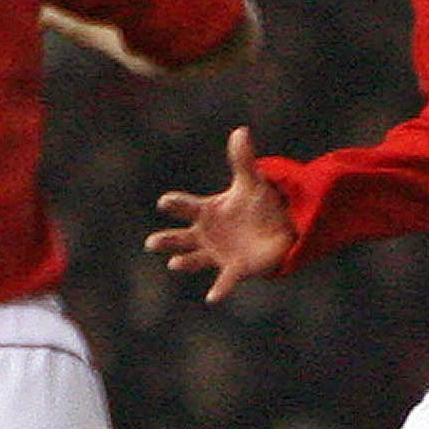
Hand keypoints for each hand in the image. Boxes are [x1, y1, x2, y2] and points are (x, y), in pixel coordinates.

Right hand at [146, 126, 294, 302]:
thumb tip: (241, 131)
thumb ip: (243, 160)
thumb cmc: (257, 205)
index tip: (165, 202)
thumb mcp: (251, 182)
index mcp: (206, 212)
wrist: (276, 229)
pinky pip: (225, 281)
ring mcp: (218, 253)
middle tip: (152, 243)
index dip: (175, 204)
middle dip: (167, 240)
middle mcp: (206, 234)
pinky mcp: (235, 269)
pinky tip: (212, 297)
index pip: (186, 207)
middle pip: (181, 237)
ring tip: (174, 264)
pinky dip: (219, 289)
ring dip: (184, 262)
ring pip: (195, 259)